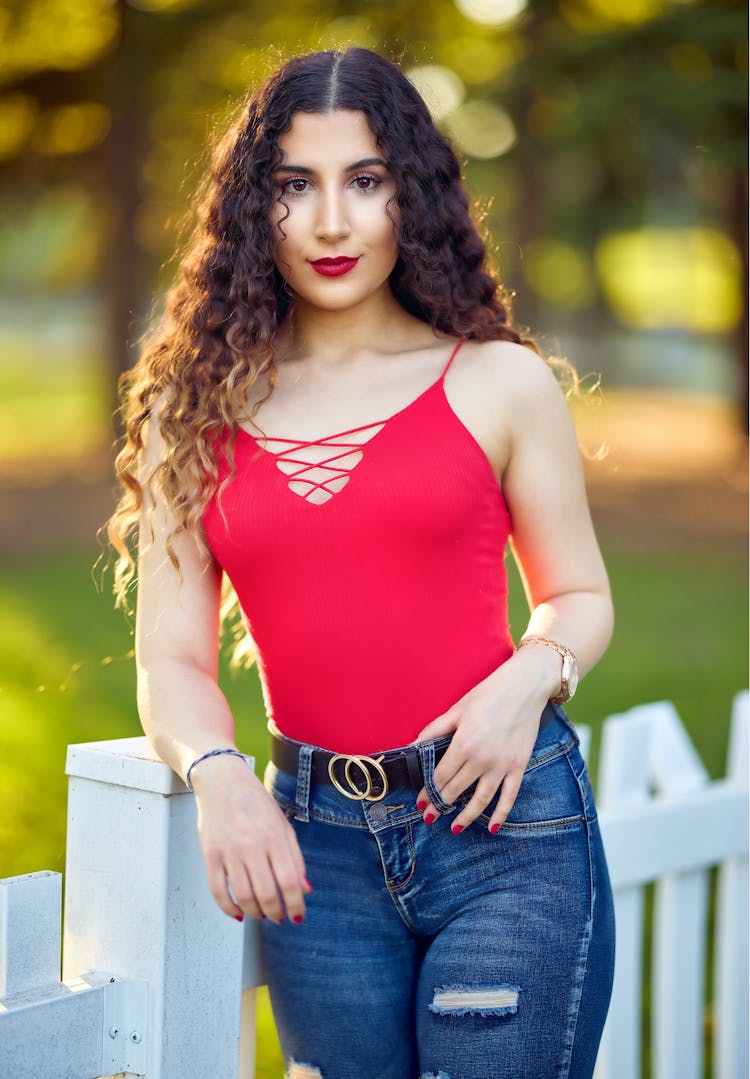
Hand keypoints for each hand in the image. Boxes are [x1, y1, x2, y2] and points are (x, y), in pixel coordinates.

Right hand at [192, 754, 311, 923]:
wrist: (222, 782)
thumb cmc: (256, 803)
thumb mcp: (282, 824)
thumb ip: (295, 857)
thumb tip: (305, 889)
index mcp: (274, 837)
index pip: (289, 881)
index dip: (296, 905)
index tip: (298, 916)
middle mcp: (252, 846)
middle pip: (267, 894)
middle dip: (277, 913)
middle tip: (280, 917)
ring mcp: (229, 852)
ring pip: (244, 897)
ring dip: (256, 913)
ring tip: (262, 914)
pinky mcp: (210, 856)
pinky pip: (218, 892)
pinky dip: (229, 909)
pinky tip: (239, 913)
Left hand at [414, 649, 558, 833]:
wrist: (525, 686)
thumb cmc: (489, 694)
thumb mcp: (457, 709)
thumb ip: (434, 731)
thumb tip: (412, 747)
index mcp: (463, 744)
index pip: (440, 776)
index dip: (428, 791)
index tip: (420, 802)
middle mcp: (482, 759)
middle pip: (456, 790)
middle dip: (440, 805)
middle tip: (428, 816)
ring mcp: (502, 766)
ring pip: (480, 800)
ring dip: (465, 817)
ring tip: (453, 828)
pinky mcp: (519, 767)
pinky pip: (509, 797)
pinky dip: (500, 815)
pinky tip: (490, 827)